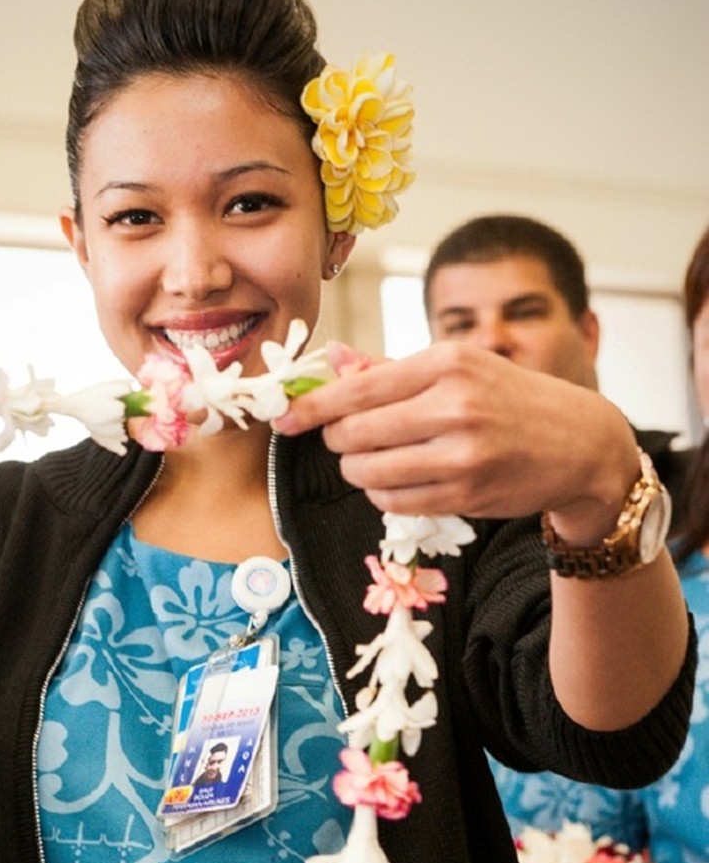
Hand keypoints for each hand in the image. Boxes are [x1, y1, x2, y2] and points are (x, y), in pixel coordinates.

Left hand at [273, 342, 637, 534]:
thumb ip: (390, 370)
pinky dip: (382, 492)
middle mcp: (454, 406)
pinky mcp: (465, 495)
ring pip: (367, 471)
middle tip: (348, 439)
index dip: (311, 409)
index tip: (283, 418)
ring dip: (356, 470)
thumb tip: (330, 361)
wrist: (580, 443)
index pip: (356, 389)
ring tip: (372, 459)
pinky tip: (398, 479)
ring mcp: (461, 455)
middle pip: (353, 434)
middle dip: (338, 440)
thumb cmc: (509, 399)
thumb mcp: (458, 367)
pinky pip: (392, 501)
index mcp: (446, 363)